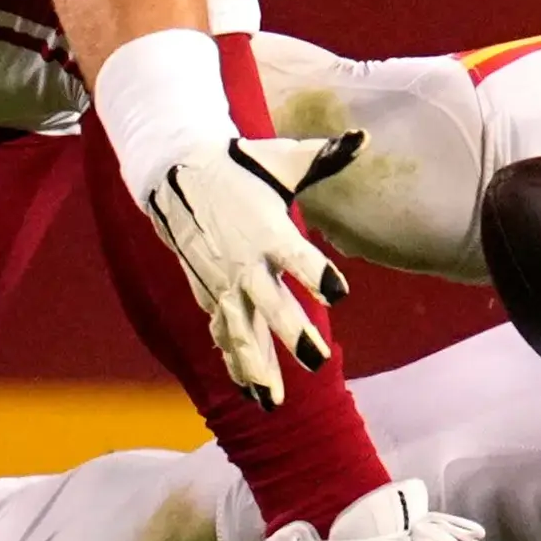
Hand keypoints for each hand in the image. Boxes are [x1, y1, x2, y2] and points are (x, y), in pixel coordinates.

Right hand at [143, 131, 360, 407]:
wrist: (179, 176)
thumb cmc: (243, 168)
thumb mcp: (284, 158)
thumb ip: (324, 155)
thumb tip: (361, 138)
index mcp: (269, 229)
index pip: (297, 254)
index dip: (316, 272)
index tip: (339, 292)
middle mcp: (246, 262)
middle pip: (270, 304)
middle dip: (292, 335)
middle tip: (318, 362)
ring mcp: (225, 283)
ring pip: (241, 332)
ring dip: (257, 367)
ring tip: (274, 402)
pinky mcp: (211, 294)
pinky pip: (224, 333)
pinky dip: (234, 363)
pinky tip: (249, 391)